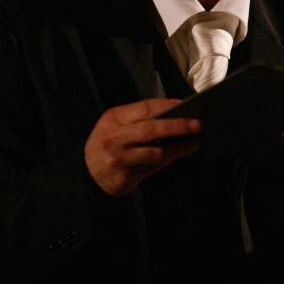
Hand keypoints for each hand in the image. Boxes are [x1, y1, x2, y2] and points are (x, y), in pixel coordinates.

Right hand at [85, 98, 200, 195]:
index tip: (186, 105)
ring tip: (193, 143)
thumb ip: (139, 118)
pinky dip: (167, 161)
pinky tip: (177, 155)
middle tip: (196, 125)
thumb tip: (174, 114)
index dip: (168, 106)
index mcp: (113, 119)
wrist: (87, 173)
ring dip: (178, 149)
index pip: (145, 108)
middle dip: (177, 127)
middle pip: (151, 130)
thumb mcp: (116, 123)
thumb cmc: (108, 142)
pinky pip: (152, 169)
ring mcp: (118, 160)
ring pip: (155, 153)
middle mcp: (113, 139)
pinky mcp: (123, 178)